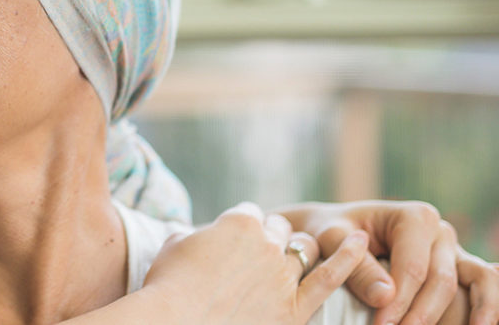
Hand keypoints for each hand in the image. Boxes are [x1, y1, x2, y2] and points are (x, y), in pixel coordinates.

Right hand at [144, 202, 368, 324]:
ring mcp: (283, 276)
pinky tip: (363, 245)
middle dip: (273, 239)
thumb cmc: (165, 288)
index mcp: (237, 224)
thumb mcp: (170, 249)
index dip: (244, 227)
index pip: (251, 214)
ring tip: (296, 258)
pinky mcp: (294, 308)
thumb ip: (187, 236)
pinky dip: (349, 260)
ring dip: (301, 251)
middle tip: (260, 256)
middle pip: (280, 230)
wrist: (174, 323)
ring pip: (305, 250)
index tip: (236, 242)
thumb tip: (185, 233)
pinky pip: (330, 278)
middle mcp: (266, 244)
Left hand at [279, 200, 498, 324]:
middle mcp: (440, 231)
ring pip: (473, 282)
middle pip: (442, 280)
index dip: (400, 301)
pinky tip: (479, 324)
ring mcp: (452, 249)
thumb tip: (386, 296)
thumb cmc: (332, 232)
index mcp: (414, 217)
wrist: (337, 231)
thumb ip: (356, 267)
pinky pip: (479, 284)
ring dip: (473, 311)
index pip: (412, 268)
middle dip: (422, 313)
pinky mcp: (457, 267)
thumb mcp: (332, 241)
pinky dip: (486, 305)